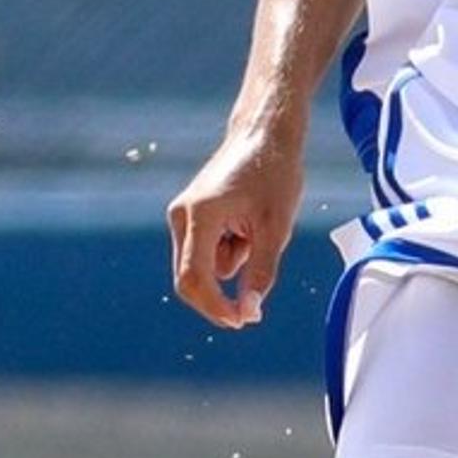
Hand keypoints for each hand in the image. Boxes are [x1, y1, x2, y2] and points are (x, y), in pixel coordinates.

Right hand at [166, 125, 304, 328]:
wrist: (263, 135)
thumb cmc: (274, 175)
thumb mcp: (276, 228)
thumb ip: (261, 272)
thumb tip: (249, 313)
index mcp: (200, 215)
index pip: (195, 277)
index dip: (214, 307)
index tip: (240, 322)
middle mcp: (181, 215)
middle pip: (189, 278)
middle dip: (218, 296)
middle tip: (252, 312)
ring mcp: (182, 215)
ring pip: (203, 266)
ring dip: (232, 263)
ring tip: (258, 231)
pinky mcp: (189, 215)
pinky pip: (206, 251)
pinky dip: (228, 250)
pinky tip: (246, 223)